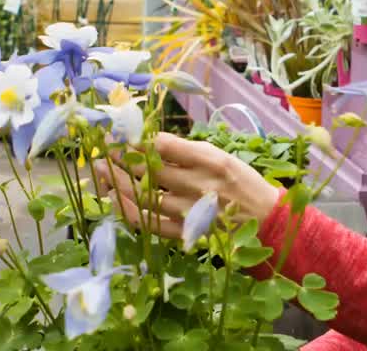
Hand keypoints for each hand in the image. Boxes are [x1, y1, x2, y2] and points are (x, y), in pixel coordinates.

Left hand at [95, 132, 281, 238]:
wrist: (265, 220)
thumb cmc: (242, 182)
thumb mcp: (221, 157)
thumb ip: (188, 152)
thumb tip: (150, 143)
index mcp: (209, 160)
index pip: (164, 145)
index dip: (138, 139)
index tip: (123, 134)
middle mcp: (198, 184)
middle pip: (150, 169)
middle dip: (122, 157)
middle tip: (104, 149)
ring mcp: (189, 211)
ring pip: (144, 196)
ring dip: (118, 181)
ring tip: (101, 170)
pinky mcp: (185, 232)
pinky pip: (149, 222)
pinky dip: (129, 210)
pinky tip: (116, 198)